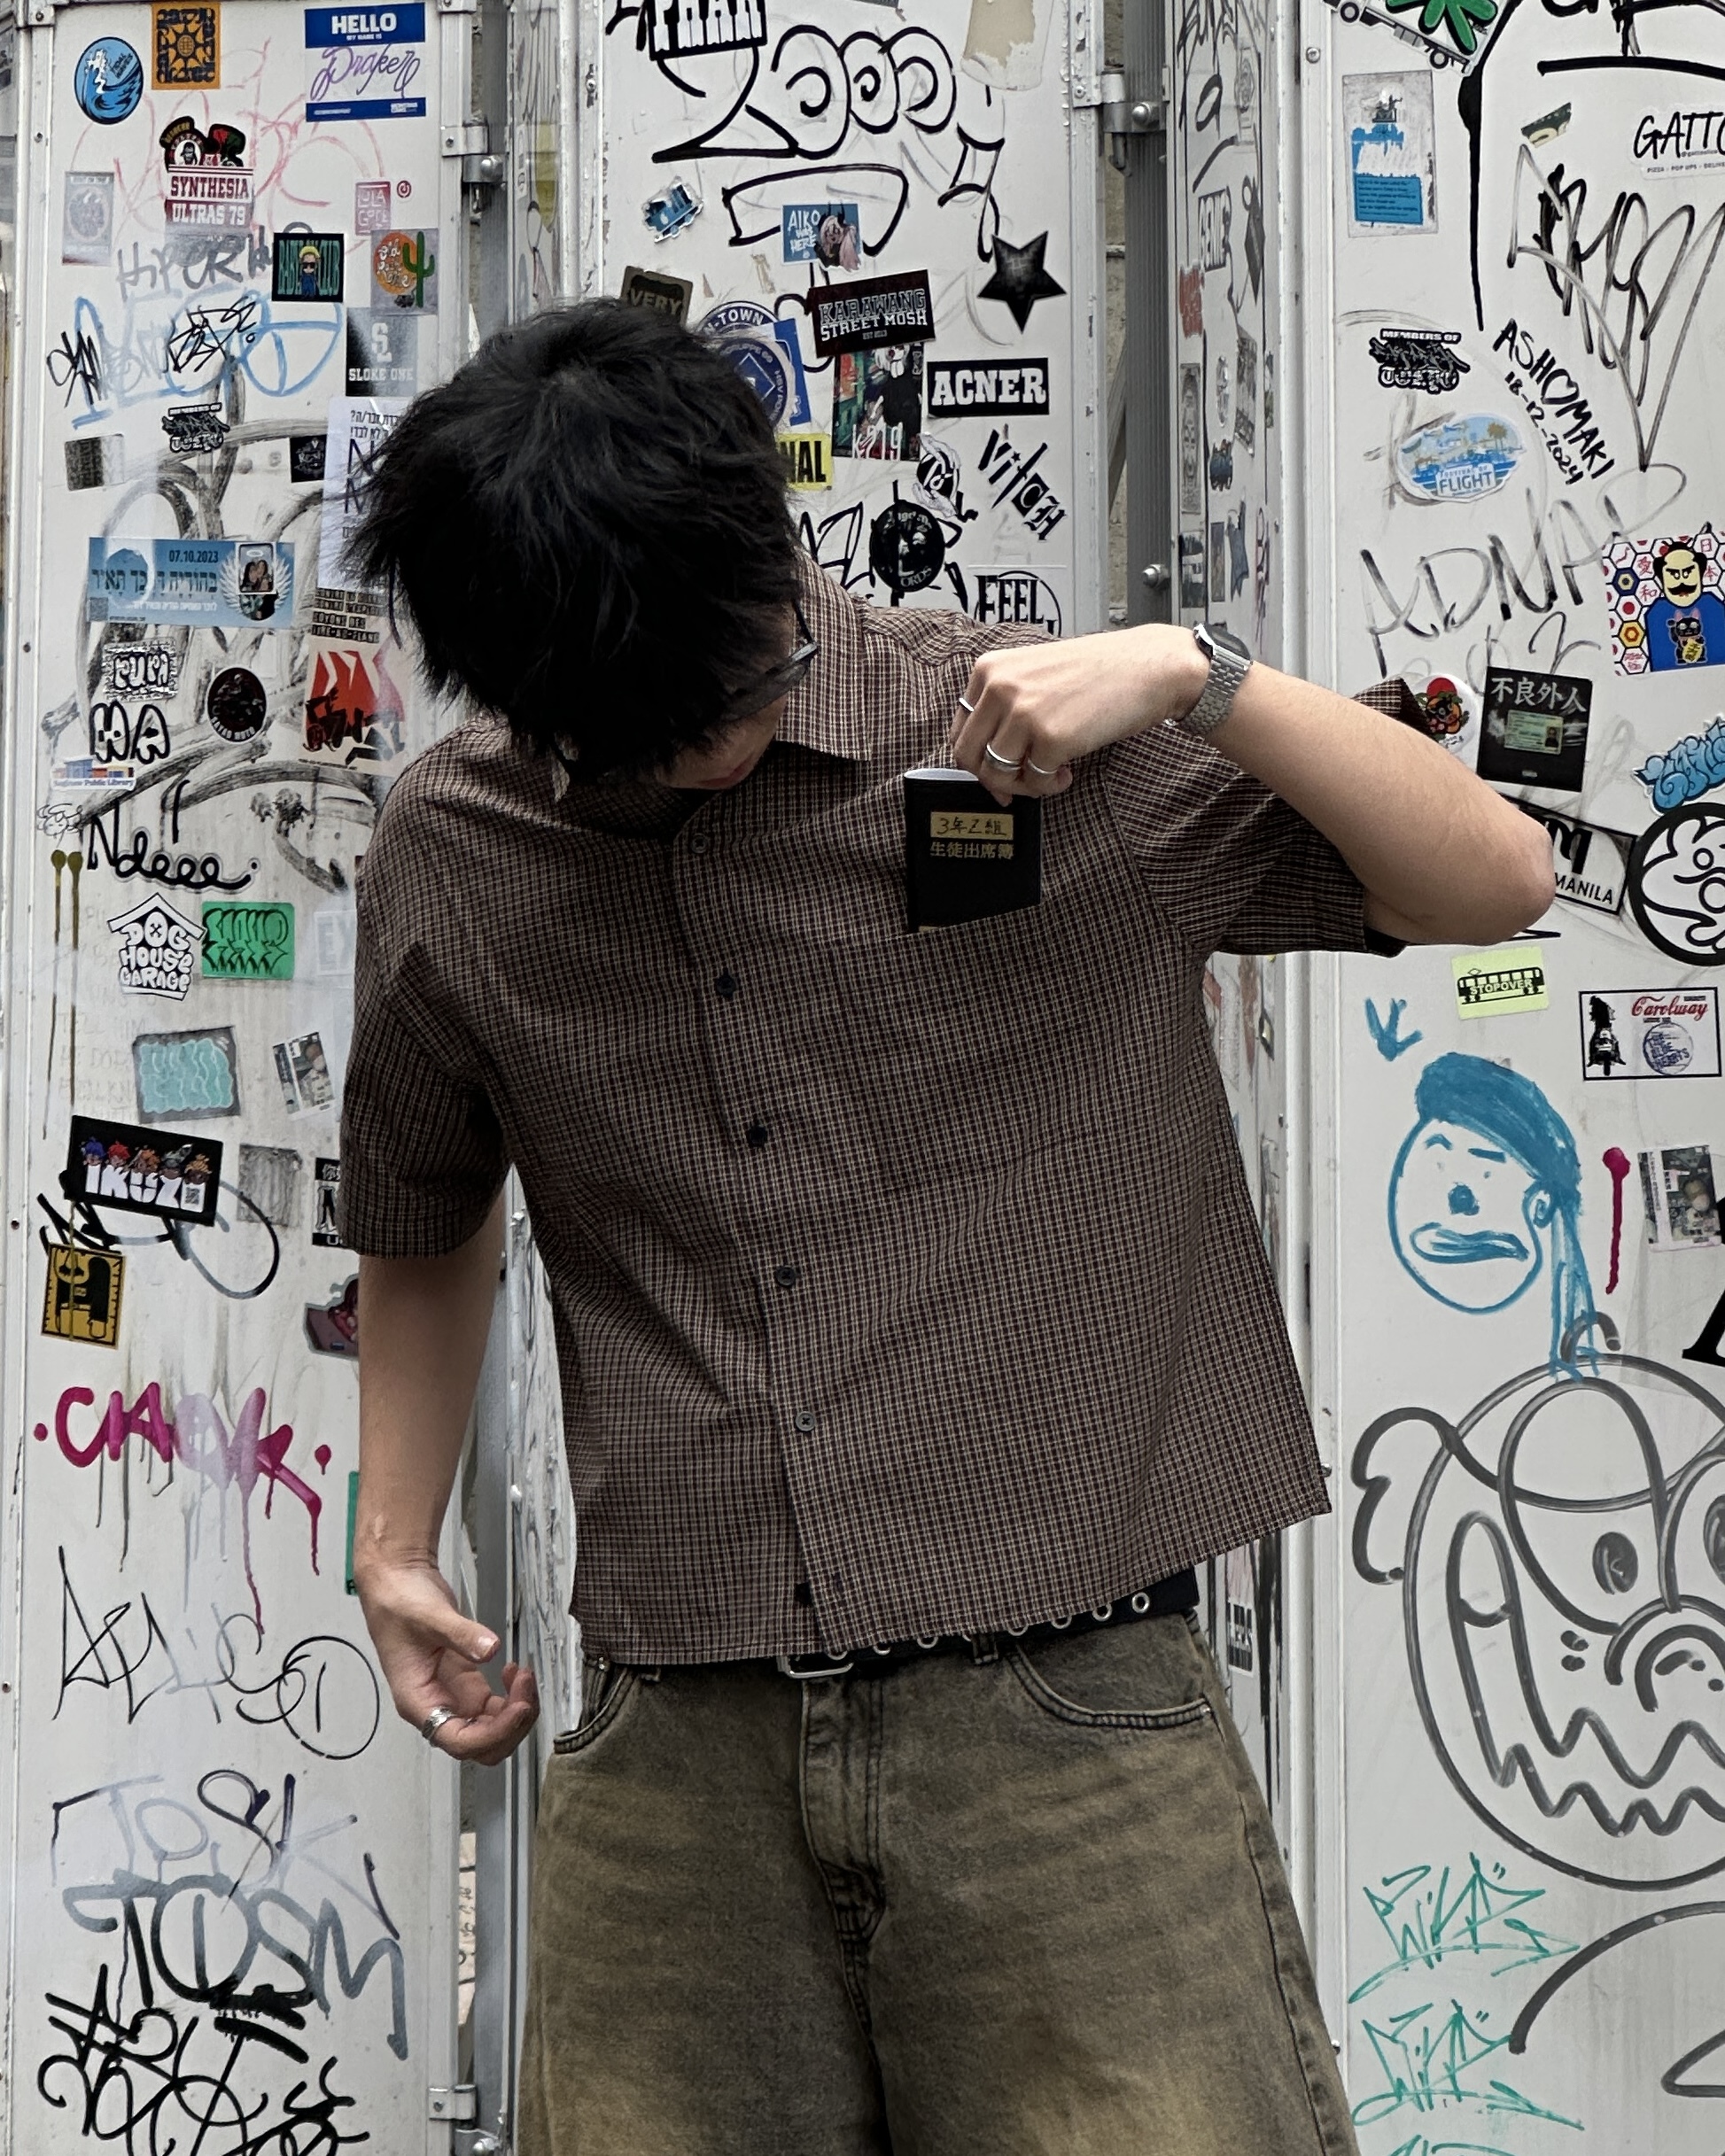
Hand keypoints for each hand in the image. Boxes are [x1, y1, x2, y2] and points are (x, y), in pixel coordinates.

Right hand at [355, 1556, 539, 1764]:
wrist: (396, 1584)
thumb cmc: (398, 1604)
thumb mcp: (429, 1616)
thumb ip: (461, 1634)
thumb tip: (489, 1649)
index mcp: (418, 1701)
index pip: (459, 1741)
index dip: (493, 1733)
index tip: (518, 1709)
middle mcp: (436, 1705)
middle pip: (480, 1744)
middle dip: (510, 1725)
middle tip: (526, 1692)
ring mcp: (452, 1695)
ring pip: (491, 1728)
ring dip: (515, 1712)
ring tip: (524, 1677)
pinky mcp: (465, 1682)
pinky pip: (493, 1707)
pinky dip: (511, 1697)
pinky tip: (514, 1673)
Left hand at [946, 625, 1208, 803]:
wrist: (1146, 667)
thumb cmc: (1097, 673)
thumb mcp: (1034, 675)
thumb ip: (1003, 708)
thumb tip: (986, 761)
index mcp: (989, 670)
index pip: (960, 729)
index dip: (974, 760)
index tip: (994, 773)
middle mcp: (999, 688)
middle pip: (968, 756)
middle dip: (992, 779)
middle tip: (1017, 786)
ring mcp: (1023, 713)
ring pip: (997, 773)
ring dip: (1023, 785)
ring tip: (1049, 775)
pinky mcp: (1051, 738)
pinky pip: (1034, 782)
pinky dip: (1049, 786)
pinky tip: (1068, 771)